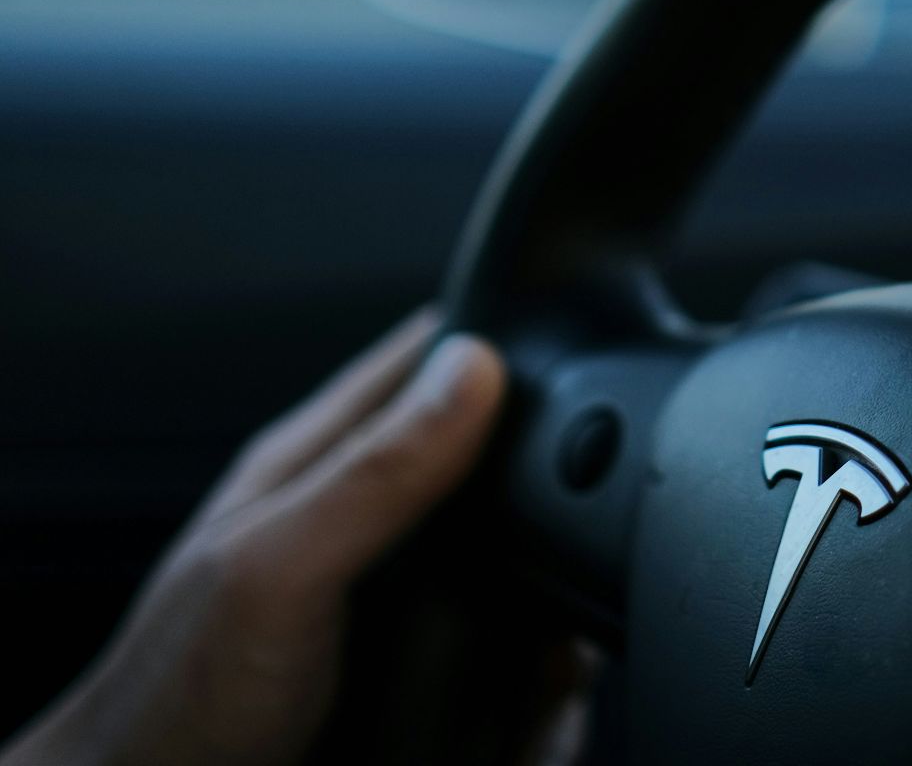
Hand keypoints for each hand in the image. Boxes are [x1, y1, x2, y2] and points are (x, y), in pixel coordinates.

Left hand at [0, 311, 592, 765]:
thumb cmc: (178, 699)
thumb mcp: (279, 569)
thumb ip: (374, 472)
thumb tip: (475, 370)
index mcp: (310, 462)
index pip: (422, 357)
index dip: (498, 342)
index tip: (576, 357)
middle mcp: (354, 517)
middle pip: (477, 452)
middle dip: (548, 472)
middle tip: (603, 503)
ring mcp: (382, 589)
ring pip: (500, 548)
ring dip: (554, 575)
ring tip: (587, 603)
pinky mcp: (404, 658)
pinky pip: (495, 632)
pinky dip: (538, 650)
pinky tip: (555, 671)